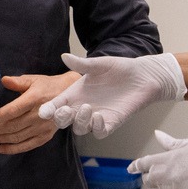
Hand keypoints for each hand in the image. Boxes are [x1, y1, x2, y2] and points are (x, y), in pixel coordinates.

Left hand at [0, 73, 79, 154]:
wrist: (72, 96)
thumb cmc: (49, 86)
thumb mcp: (34, 80)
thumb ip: (18, 82)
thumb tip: (4, 80)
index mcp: (34, 99)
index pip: (12, 111)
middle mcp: (39, 115)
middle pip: (11, 126)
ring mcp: (43, 128)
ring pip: (16, 137)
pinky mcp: (45, 136)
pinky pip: (27, 145)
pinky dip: (12, 149)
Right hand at [38, 53, 186, 137]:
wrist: (143, 76)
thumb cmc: (120, 69)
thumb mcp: (99, 64)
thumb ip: (82, 64)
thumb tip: (64, 56)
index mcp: (76, 93)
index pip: (57, 104)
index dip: (48, 109)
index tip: (44, 111)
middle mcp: (83, 107)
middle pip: (64, 120)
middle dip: (60, 118)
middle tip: (63, 110)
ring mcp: (96, 117)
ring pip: (79, 128)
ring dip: (79, 121)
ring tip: (86, 108)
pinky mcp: (111, 123)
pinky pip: (99, 132)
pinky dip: (96, 127)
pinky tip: (99, 116)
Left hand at [128, 130, 187, 188]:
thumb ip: (173, 143)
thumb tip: (158, 135)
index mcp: (172, 157)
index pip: (146, 163)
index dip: (137, 166)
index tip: (132, 169)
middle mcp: (173, 176)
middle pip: (150, 180)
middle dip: (152, 177)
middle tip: (156, 177)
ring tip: (170, 187)